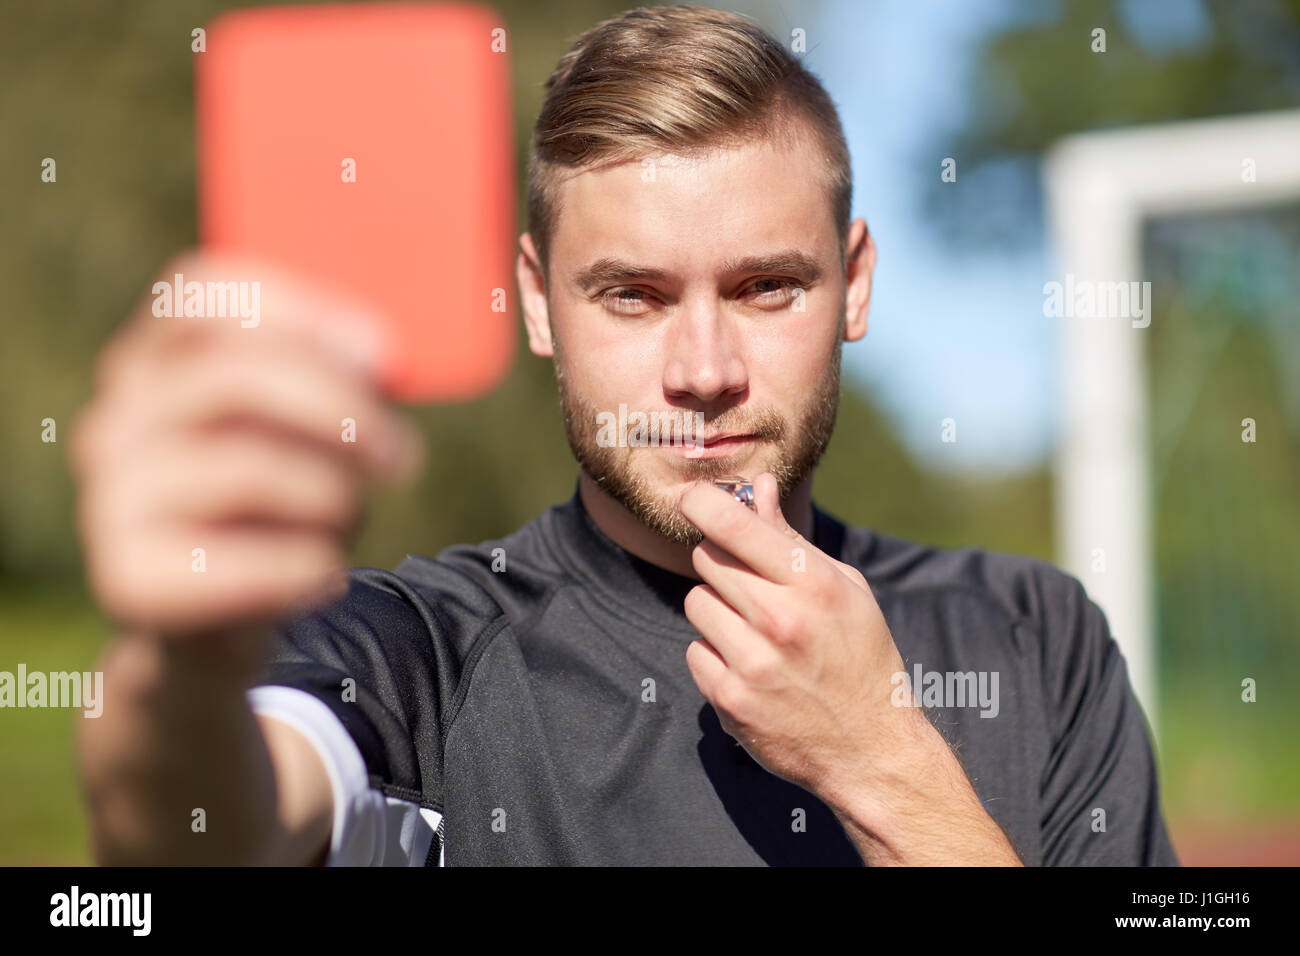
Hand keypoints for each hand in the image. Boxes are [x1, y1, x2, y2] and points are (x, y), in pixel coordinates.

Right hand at [70, 250, 424, 642]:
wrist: (218, 629)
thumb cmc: (277, 510)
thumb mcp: (306, 434)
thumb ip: (336, 379)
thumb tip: (375, 349)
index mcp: (153, 362)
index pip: (207, 293)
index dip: (301, 310)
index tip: (382, 351)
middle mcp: (116, 419)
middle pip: (236, 375)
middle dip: (341, 410)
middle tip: (402, 457)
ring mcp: (109, 498)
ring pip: (250, 470)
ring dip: (332, 498)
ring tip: (343, 522)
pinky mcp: (127, 578)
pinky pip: (253, 561)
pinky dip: (312, 566)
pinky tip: (319, 575)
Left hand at [680, 473, 918, 797]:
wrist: (871, 748)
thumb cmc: (860, 656)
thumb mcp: (842, 588)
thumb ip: (790, 538)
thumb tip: (757, 485)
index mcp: (813, 585)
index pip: (735, 526)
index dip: (702, 503)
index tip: (691, 497)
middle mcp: (780, 621)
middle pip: (707, 560)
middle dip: (721, 563)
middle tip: (749, 585)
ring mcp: (752, 664)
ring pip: (696, 603)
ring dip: (717, 610)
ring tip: (755, 631)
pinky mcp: (730, 700)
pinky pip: (695, 651)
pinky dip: (715, 654)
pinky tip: (749, 666)